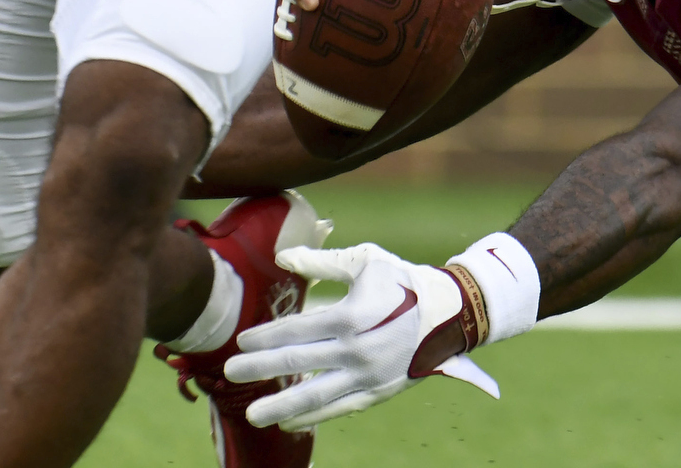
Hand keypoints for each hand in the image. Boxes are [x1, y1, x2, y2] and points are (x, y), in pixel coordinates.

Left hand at [226, 243, 496, 429]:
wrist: (451, 313)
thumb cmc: (403, 280)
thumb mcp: (365, 261)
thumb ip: (321, 262)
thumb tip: (282, 256)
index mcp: (351, 316)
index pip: (297, 329)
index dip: (265, 336)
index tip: (241, 341)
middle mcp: (356, 350)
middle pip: (298, 361)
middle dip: (260, 368)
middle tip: (230, 373)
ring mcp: (368, 376)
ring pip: (316, 395)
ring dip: (281, 405)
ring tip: (252, 414)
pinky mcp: (378, 392)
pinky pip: (340, 408)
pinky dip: (314, 418)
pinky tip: (289, 424)